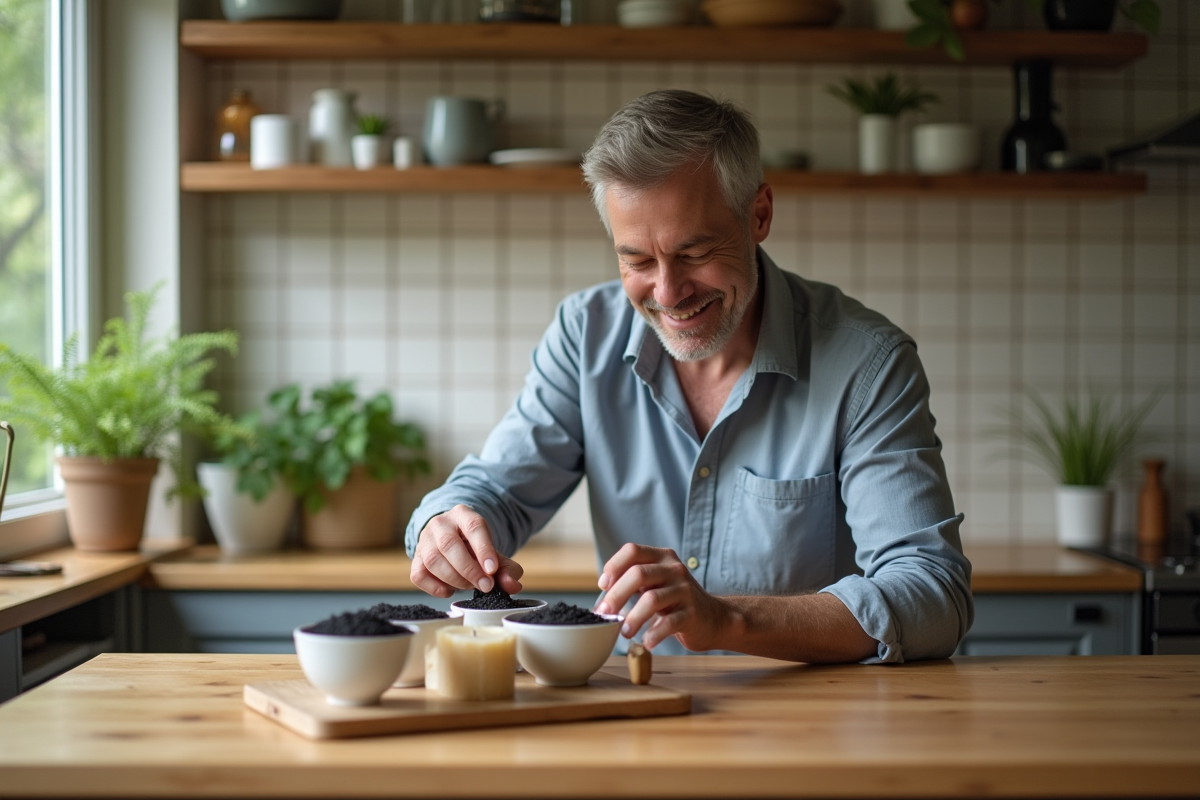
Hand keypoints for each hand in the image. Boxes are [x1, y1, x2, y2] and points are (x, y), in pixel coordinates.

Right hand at [411, 505, 523, 598]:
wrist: (451, 539)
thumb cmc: (474, 547)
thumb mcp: (493, 552)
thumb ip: (506, 569)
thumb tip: (512, 585)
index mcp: (464, 514)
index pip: (473, 526)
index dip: (483, 549)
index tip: (492, 570)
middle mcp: (440, 523)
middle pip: (449, 544)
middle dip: (469, 569)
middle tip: (485, 585)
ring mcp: (424, 540)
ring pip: (433, 560)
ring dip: (454, 579)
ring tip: (470, 586)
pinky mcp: (415, 558)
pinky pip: (418, 575)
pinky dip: (435, 587)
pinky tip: (450, 590)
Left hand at [593, 544, 730, 650]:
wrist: (714, 618)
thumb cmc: (676, 601)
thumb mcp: (657, 583)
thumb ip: (634, 583)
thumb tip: (602, 600)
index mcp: (662, 557)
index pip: (633, 551)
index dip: (613, 565)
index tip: (602, 585)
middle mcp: (674, 569)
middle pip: (638, 574)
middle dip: (616, 595)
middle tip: (605, 614)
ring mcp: (685, 590)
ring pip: (651, 599)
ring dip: (632, 617)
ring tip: (624, 632)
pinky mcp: (692, 613)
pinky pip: (669, 623)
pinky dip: (653, 634)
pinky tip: (646, 642)